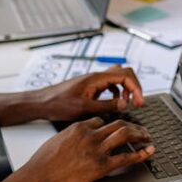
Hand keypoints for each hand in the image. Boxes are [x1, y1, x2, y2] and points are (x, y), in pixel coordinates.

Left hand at [0, 66, 144, 125]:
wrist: (41, 103)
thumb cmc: (58, 104)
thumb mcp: (84, 108)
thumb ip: (107, 106)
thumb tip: (124, 104)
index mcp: (96, 78)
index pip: (125, 76)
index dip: (136, 88)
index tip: (139, 102)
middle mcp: (96, 77)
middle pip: (124, 73)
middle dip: (134, 87)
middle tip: (138, 102)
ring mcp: (93, 81)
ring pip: (117, 78)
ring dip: (126, 90)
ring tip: (126, 104)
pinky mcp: (90, 87)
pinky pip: (109, 85)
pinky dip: (116, 93)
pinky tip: (113, 104)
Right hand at [0, 117, 153, 181]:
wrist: (40, 177)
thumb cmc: (44, 162)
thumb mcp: (58, 140)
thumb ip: (72, 136)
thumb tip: (79, 138)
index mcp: (79, 127)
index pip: (102, 120)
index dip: (112, 124)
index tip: (118, 129)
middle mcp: (90, 135)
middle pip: (118, 124)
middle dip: (133, 126)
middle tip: (141, 130)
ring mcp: (97, 150)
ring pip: (125, 135)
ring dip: (139, 135)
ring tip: (147, 137)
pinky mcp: (101, 166)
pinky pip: (125, 157)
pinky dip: (140, 154)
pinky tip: (147, 152)